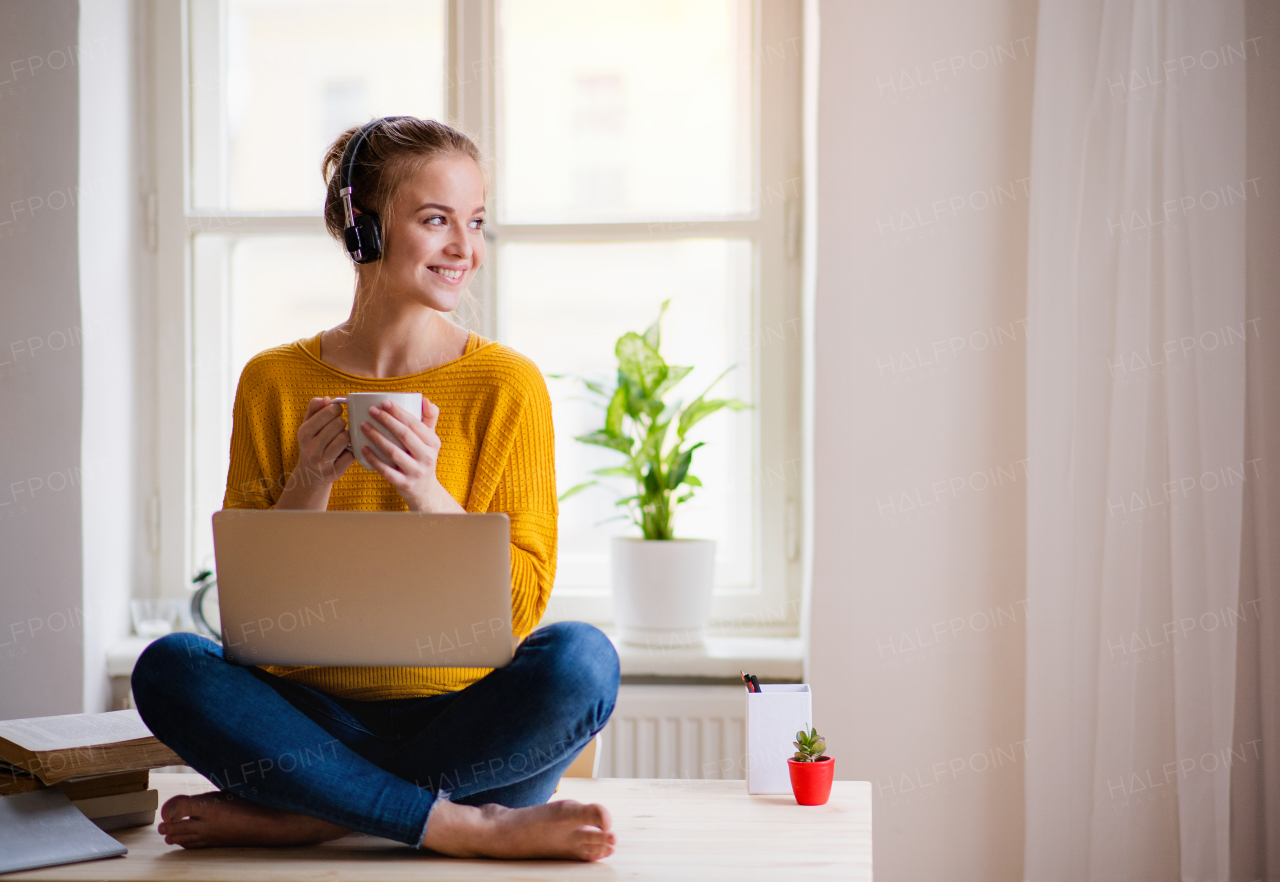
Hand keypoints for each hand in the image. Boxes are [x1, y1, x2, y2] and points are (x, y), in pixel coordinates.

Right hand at [274, 397, 353, 509]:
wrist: (310, 474)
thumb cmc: (312, 442)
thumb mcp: (308, 424)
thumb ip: (315, 407)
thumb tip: (328, 399)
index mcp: (304, 432)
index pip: (330, 411)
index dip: (337, 410)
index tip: (336, 413)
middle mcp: (311, 448)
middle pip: (340, 424)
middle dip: (342, 424)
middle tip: (338, 428)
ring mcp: (322, 462)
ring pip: (345, 438)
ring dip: (347, 437)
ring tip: (341, 439)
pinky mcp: (334, 473)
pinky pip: (352, 455)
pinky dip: (351, 452)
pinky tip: (344, 452)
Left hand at [361, 398, 463, 512]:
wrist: (425, 491)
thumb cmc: (423, 459)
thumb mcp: (431, 441)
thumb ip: (429, 419)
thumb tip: (425, 400)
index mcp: (433, 443)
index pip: (415, 424)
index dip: (399, 412)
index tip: (384, 402)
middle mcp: (427, 457)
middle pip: (404, 435)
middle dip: (387, 420)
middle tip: (371, 411)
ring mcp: (416, 472)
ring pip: (394, 452)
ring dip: (377, 437)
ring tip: (364, 426)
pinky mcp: (404, 484)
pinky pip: (386, 470)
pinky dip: (374, 459)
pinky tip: (363, 448)